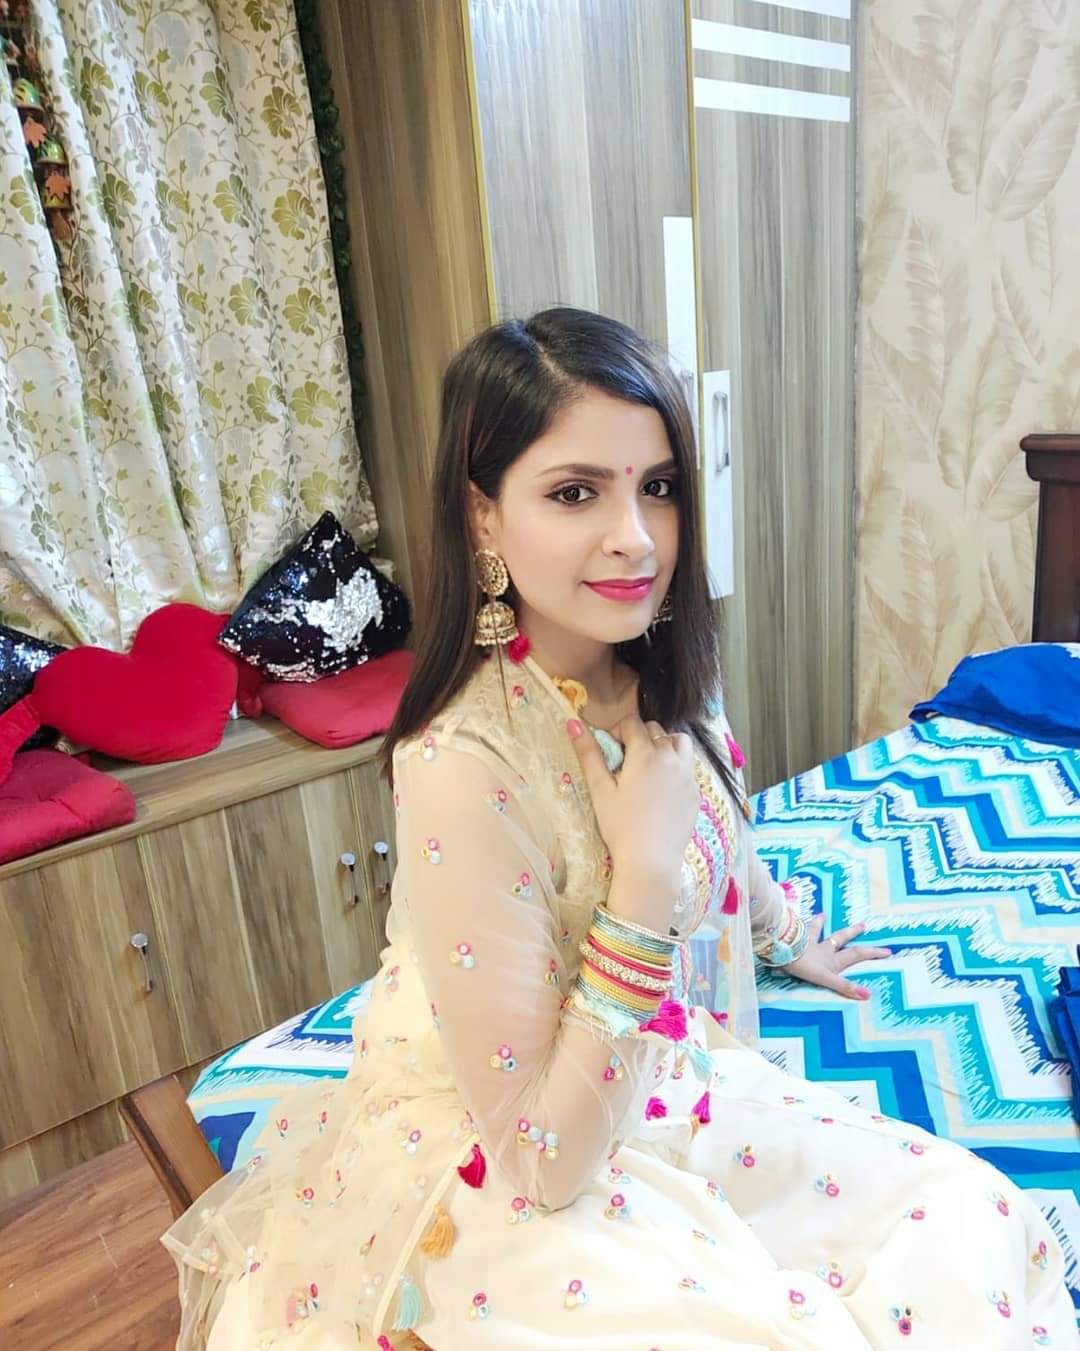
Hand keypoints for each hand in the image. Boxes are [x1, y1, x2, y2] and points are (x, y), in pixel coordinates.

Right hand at [567, 712, 698, 895]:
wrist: (651, 861)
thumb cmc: (620, 825)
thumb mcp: (599, 789)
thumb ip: (588, 753)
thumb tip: (573, 721)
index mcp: (645, 754)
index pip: (632, 723)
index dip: (617, 731)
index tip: (610, 751)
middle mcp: (671, 758)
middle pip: (655, 730)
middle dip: (639, 737)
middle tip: (625, 762)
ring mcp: (687, 775)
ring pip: (679, 742)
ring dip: (663, 744)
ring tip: (648, 766)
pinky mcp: (696, 792)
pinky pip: (688, 766)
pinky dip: (676, 766)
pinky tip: (661, 788)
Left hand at [780, 915, 891, 1000]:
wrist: (783, 951)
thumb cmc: (804, 966)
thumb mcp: (826, 979)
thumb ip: (845, 987)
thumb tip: (868, 995)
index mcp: (832, 959)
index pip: (857, 954)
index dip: (873, 953)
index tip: (888, 951)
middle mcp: (823, 949)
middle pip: (841, 939)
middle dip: (853, 933)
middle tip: (863, 925)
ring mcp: (808, 942)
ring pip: (818, 931)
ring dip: (821, 923)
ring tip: (823, 915)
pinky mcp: (794, 940)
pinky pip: (797, 930)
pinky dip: (797, 924)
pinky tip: (793, 918)